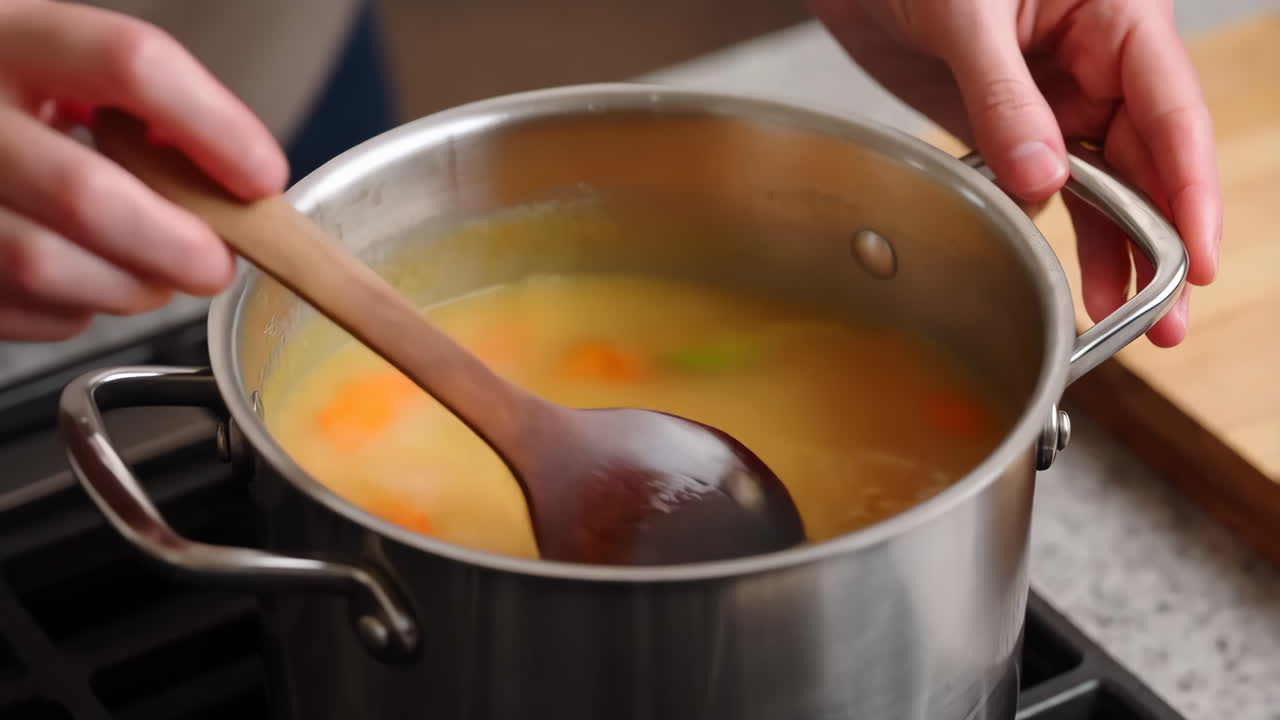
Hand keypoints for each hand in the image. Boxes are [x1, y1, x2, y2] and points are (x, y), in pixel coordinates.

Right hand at [0, 0, 285, 340]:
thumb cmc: (15, 96)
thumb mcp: (68, 70)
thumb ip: (147, 108)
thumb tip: (237, 177)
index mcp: (13, 35)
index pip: (131, 64)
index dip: (216, 129)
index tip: (263, 177)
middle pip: (85, 193)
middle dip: (175, 245)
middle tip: (217, 263)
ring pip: (43, 264)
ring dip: (128, 287)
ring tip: (157, 277)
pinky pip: (18, 306)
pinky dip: (74, 309)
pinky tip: (88, 281)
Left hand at [811, 0, 1220, 346]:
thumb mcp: (966, 15)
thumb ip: (1004, 96)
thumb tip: (1043, 178)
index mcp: (1115, 17)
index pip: (1172, 112)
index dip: (1190, 191)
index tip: (1196, 258)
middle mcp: (1096, 64)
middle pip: (1149, 161)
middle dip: (1161, 240)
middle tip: (1164, 317)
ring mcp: (1055, 101)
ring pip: (1104, 184)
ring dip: (1116, 250)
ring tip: (1125, 317)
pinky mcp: (1010, 127)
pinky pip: (1045, 186)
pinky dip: (1055, 232)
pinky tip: (1066, 280)